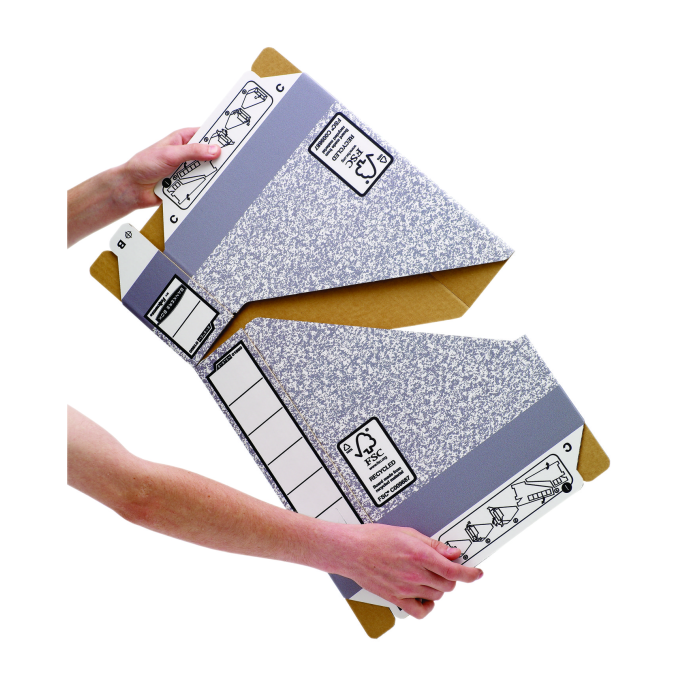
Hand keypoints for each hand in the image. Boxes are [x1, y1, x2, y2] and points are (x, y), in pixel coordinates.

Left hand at [117, 127, 221, 208]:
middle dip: (217, 159)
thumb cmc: (144, 164)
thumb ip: (193, 151)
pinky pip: (200, 185)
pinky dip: (203, 188)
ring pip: (207, 171)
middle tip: (229, 161)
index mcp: (183, 138)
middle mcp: (187, 153)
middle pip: (210, 154)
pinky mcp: (187, 184)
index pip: (206, 134)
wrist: (133, 188)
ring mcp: (188, 169)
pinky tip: (208, 188)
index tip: (233, 140)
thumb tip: (214, 149)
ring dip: (209, 175)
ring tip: (220, 176)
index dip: (219, 136)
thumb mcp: (171, 154)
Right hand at [328, 524, 482, 618]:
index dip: (471, 573)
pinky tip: (424, 597)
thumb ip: (433, 545)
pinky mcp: (396, 598)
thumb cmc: (374, 537)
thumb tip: (453, 553)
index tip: (477, 573)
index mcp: (419, 556)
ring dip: (439, 587)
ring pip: (437, 595)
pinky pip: (420, 611)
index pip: (454, 570)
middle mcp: (415, 575)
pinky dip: (427, 606)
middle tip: (444, 567)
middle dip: (451, 576)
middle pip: (448, 584)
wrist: (350, 550)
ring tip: (429, 576)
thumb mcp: (407, 533)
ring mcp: (406, 589)